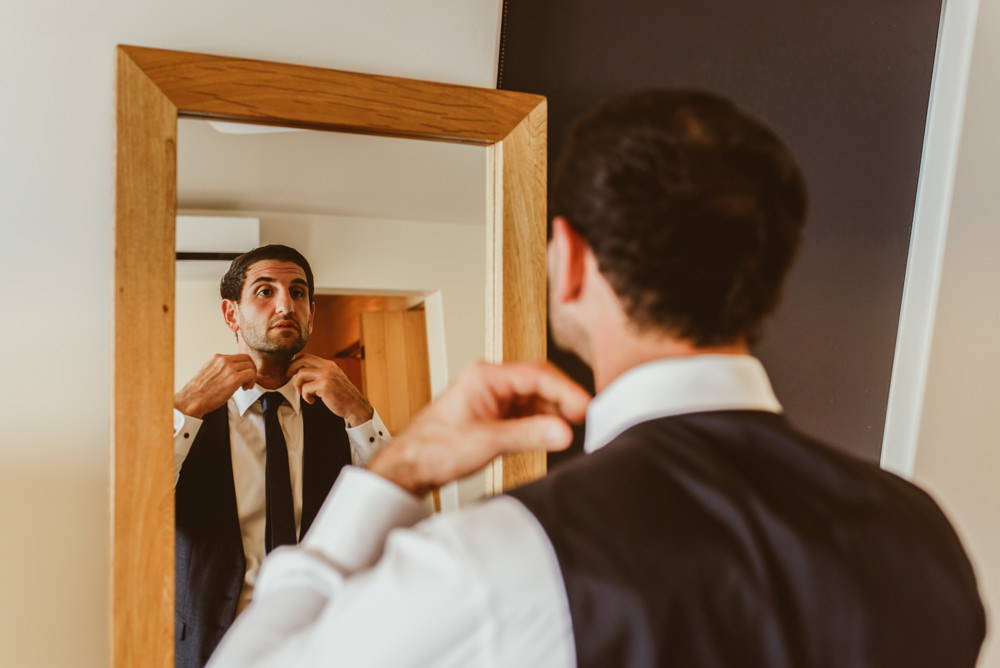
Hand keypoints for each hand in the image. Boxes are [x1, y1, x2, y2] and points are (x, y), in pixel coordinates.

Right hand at [174, 354, 256, 417]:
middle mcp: (223, 360)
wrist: (192, 400)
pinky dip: (252, 381)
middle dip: (250, 369)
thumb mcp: (209, 373)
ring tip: (245, 386)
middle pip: (247, 359)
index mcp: (217, 358)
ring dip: (252, 377)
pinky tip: (245, 388)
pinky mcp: (234, 378)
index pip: (238, 357)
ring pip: (250, 366)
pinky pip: (251, 374)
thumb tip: (231, 372)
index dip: (243, 366)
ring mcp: (229, 368)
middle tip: (247, 380)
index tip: (242, 375)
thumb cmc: (199, 392)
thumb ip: (221, 369)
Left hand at [287, 354, 373, 426]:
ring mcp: (326, 375)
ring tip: (303, 393)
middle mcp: (328, 367)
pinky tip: (312, 401)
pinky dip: (305, 396)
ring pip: (301, 373)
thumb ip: (320, 374)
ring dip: (298, 385)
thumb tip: (302, 373)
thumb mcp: (332, 380)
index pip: (307, 357)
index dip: (295, 362)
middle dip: (291, 367)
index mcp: (329, 365)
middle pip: (302, 360)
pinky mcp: (324, 385)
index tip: (291, 371)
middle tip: (288, 376)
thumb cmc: (342, 396)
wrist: (355, 406)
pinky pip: (305, 388)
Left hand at [367, 360, 590, 496]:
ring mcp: (493, 398)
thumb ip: (528, 435)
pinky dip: (541, 423)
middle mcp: (491, 382)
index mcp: (486, 376)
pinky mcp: (494, 414)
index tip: (585, 407)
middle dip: (563, 400)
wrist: (410, 466)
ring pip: (535, 399)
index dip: (566, 391)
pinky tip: (551, 435)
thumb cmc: (434, 449)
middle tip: (585, 419)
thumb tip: (563, 431)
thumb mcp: (487, 442)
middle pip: (539, 383)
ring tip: (571, 430)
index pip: (537, 375)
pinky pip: (526, 413)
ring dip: (553, 413)